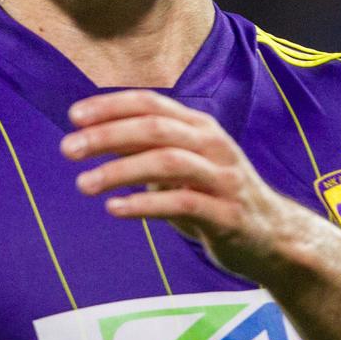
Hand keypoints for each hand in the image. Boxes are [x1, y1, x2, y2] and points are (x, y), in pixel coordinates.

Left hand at [60, 90, 314, 281]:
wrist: (272, 236)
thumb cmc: (216, 196)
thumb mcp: (182, 167)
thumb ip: (147, 149)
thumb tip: (94, 135)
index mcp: (201, 127)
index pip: (152, 103)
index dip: (112, 105)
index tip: (74, 116)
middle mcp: (214, 145)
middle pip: (156, 128)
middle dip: (109, 135)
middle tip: (68, 149)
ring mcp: (223, 178)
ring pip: (168, 162)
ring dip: (121, 170)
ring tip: (83, 184)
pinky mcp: (227, 213)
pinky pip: (182, 202)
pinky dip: (145, 203)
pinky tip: (115, 208)